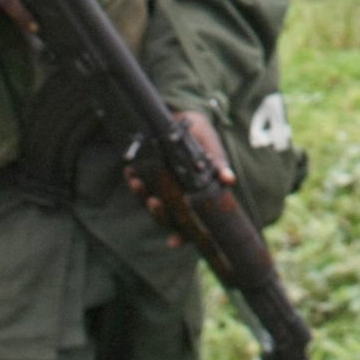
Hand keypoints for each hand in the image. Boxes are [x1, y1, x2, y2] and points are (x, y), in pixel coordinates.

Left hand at [125, 110, 235, 244]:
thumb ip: (218, 163)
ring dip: (142, 196)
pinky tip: (130, 173)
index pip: (190, 225)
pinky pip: (138, 185)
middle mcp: (178, 197)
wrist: (183, 117)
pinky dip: (133, 180)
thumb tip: (229, 180)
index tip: (172, 242)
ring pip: (150, 203)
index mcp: (196, 197)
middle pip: (166, 217)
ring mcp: (162, 189)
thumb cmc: (201, 135)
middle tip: (154, 203)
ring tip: (137, 183)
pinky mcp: (148, 177)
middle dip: (158, 214)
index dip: (182, 236)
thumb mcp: (211, 145)